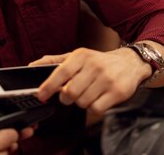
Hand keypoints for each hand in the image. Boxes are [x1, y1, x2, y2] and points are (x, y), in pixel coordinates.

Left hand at [31, 47, 151, 114]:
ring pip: (82, 102)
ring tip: (88, 93)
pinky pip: (96, 109)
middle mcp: (94, 66)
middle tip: (70, 95)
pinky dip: (94, 108)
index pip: (60, 72)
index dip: (48, 86)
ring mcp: (106, 79)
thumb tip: (32, 66)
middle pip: (70, 92)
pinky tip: (98, 99)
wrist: (130, 63)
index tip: (41, 95)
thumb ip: (54, 61)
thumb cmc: (99, 61)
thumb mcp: (77, 56)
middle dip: (66, 98)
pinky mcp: (117, 92)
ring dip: (81, 102)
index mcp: (81, 55)